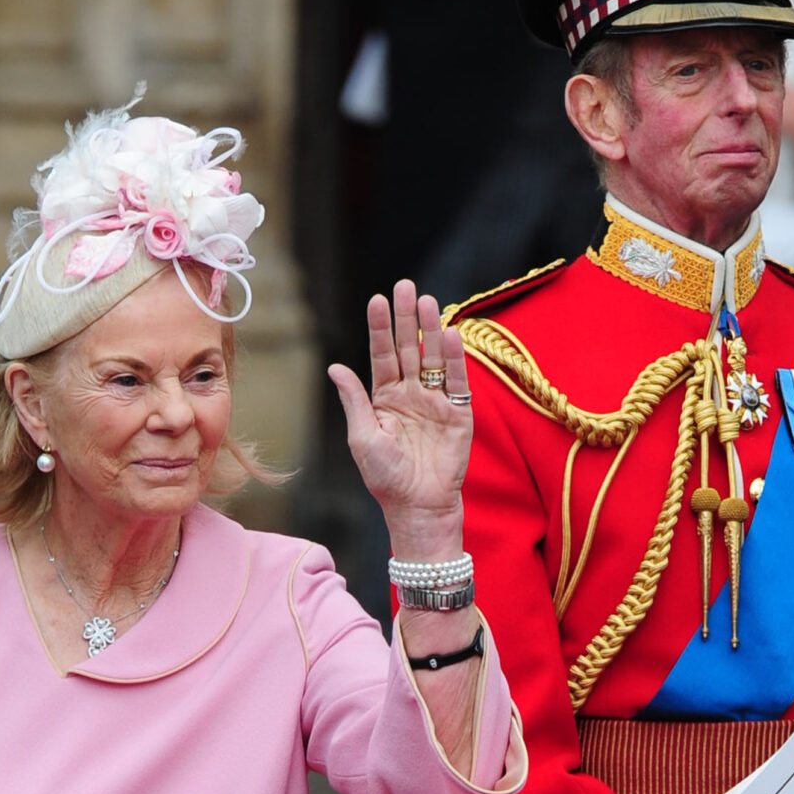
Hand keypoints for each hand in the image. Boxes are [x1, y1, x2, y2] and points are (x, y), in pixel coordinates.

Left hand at [327, 281, 470, 551]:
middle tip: (405, 286)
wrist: (418, 507)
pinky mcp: (459, 413)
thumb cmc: (386, 478)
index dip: (380, 328)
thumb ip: (354, 400)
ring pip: (433, 358)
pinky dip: (454, 358)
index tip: (377, 300)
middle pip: (409, 348)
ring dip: (430, 329)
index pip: (382, 356)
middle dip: (406, 318)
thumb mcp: (363, 438)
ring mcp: (436, 402)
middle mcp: (411, 394)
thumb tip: (335, 366)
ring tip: (426, 301)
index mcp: (385, 399)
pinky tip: (450, 335)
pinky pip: (456, 381)